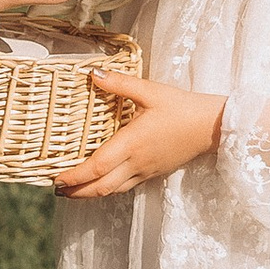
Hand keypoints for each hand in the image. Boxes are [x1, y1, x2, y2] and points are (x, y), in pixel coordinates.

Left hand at [52, 68, 224, 197]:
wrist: (212, 126)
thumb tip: (92, 74)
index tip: (57, 179)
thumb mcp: (150, 91)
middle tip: (57, 191)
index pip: (97, 167)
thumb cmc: (182, 108)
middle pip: (101, 187)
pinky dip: (108, 189)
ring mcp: (146, 171)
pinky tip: (102, 184)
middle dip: (77, 192)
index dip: (75, 176)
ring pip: (113, 191)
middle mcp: (136, 162)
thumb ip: (120, 83)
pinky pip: (126, 187)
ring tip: (73, 192)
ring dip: (91, 194)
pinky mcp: (154, 173)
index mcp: (132, 143)